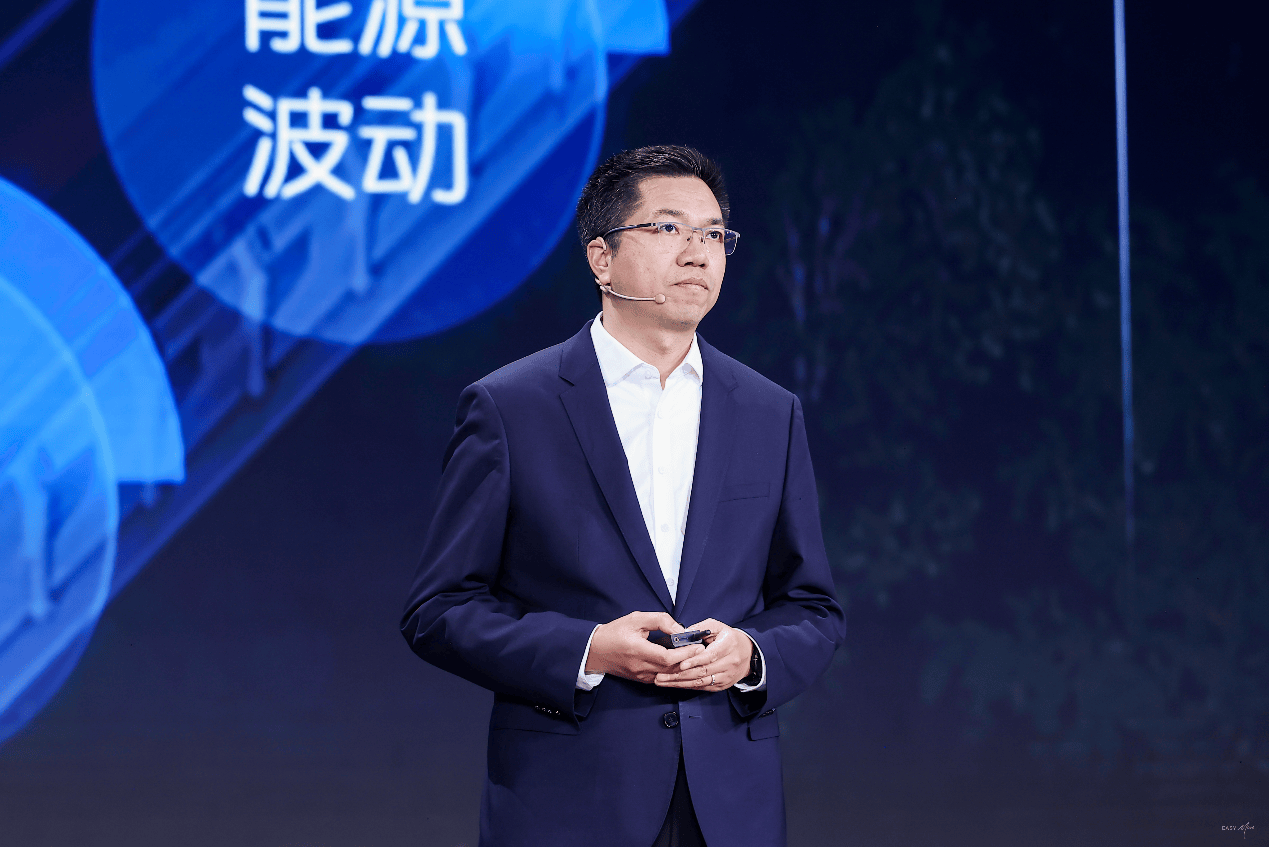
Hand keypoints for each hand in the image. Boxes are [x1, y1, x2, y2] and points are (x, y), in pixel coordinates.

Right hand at [586, 611, 705, 683]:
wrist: (595, 650)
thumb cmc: (615, 632)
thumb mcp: (636, 618)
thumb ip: (659, 620)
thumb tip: (678, 629)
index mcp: (638, 650)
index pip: (668, 657)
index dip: (685, 653)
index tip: (697, 645)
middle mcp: (640, 667)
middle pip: (672, 668)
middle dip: (689, 659)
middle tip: (701, 649)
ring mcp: (641, 676)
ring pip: (669, 675)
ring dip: (683, 666)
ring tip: (695, 655)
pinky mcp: (641, 680)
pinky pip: (662, 677)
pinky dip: (673, 670)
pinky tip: (681, 662)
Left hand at [653, 618, 752, 691]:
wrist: (748, 654)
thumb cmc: (728, 638)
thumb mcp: (717, 626)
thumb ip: (700, 628)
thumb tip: (682, 634)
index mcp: (728, 645)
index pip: (710, 656)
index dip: (694, 661)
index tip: (680, 664)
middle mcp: (729, 663)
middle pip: (703, 671)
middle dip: (679, 675)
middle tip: (660, 675)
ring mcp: (726, 676)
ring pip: (701, 682)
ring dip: (679, 683)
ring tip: (662, 681)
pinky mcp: (722, 685)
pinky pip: (702, 687)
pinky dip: (687, 686)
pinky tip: (673, 684)